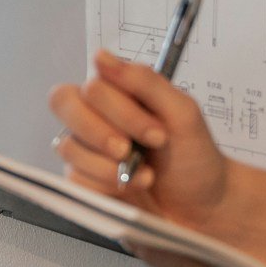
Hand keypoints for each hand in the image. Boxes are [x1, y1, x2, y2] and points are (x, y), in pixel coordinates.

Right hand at [50, 48, 233, 226]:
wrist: (202, 209)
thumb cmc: (194, 158)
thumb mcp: (182, 113)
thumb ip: (144, 81)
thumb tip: (101, 57)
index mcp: (119, 93)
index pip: (92, 85)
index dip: (120, 110)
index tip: (157, 134)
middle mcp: (96, 116)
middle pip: (64, 103)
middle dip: (101, 132)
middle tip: (129, 151)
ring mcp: (86, 149)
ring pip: (68, 146)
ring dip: (108, 166)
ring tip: (144, 176)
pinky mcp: (83, 181)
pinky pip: (73, 179)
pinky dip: (105, 186)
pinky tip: (131, 190)